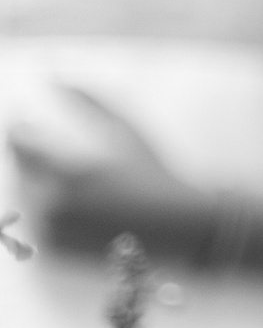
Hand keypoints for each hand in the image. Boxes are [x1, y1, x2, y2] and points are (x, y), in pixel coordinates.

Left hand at [7, 88, 192, 223]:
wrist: (178, 225)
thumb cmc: (154, 173)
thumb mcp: (126, 130)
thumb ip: (89, 102)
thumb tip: (55, 76)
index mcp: (66, 175)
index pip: (19, 145)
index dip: (22, 133)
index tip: (29, 127)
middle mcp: (53, 206)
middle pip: (21, 172)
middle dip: (35, 162)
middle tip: (69, 163)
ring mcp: (53, 232)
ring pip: (27, 198)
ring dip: (42, 186)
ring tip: (81, 186)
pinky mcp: (56, 251)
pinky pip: (37, 224)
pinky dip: (51, 212)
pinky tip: (83, 208)